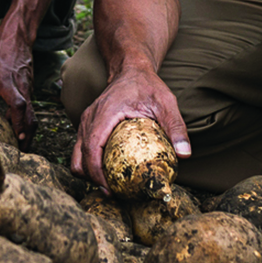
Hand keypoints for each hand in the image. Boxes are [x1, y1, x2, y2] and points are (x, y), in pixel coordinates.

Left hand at [0, 26, 34, 146]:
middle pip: (30, 117)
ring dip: (26, 131)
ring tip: (17, 146)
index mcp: (9, 84)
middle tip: (19, 153)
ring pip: (31, 114)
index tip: (17, 138)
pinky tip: (14, 128)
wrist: (16, 36)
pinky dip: (25, 120)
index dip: (18, 123)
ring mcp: (28, 89)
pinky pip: (29, 108)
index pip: (18, 105)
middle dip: (27, 137)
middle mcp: (23, 88)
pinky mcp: (29, 89)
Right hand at [70, 66, 189, 192]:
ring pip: (76, 155)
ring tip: (109, 186)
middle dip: (91, 178)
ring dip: (89, 173)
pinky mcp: (88, 126)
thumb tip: (184, 154)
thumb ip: (175, 127)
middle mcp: (89, 119)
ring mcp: (86, 122)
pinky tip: (108, 172)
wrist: (131, 69)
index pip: (92, 147)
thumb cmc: (147, 85)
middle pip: (78, 157)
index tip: (109, 189)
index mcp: (104, 114)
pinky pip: (82, 150)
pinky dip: (90, 164)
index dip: (96, 172)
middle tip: (112, 193)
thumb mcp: (166, 102)